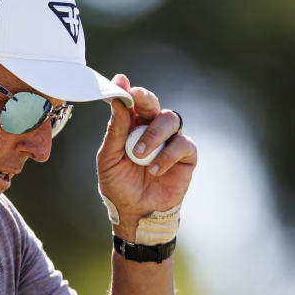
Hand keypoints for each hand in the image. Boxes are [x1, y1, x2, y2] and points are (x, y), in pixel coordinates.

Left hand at [96, 74, 196, 231]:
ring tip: (139, 156)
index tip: (120, 82)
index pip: (131, 102)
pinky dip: (168, 155)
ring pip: (170, 119)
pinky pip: (183, 144)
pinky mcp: (186, 156)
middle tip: (135, 100)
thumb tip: (117, 102)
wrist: (135, 212)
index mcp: (131, 126)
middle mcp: (152, 128)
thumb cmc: (119, 185)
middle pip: (153, 103)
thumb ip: (115, 131)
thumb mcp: (108, 159)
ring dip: (153, 135)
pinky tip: (155, 169)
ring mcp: (170, 140)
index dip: (126, 90)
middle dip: (144, 98)